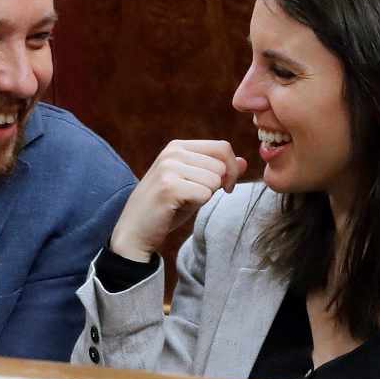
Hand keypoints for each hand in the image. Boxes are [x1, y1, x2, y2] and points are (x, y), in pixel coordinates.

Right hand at [109, 140, 246, 260]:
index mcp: (178, 146)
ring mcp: (169, 167)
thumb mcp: (195, 186)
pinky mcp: (169, 186)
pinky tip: (178, 207)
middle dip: (218, 186)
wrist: (135, 231)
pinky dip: (198, 205)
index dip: (231, 169)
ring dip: (205, 196)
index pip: (222, 147)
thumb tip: (244, 162)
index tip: (225, 188)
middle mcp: (173, 152)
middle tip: (196, 199)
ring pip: (214, 180)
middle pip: (221, 165)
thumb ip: (218, 172)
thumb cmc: (167, 209)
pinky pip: (205, 194)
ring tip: (183, 201)